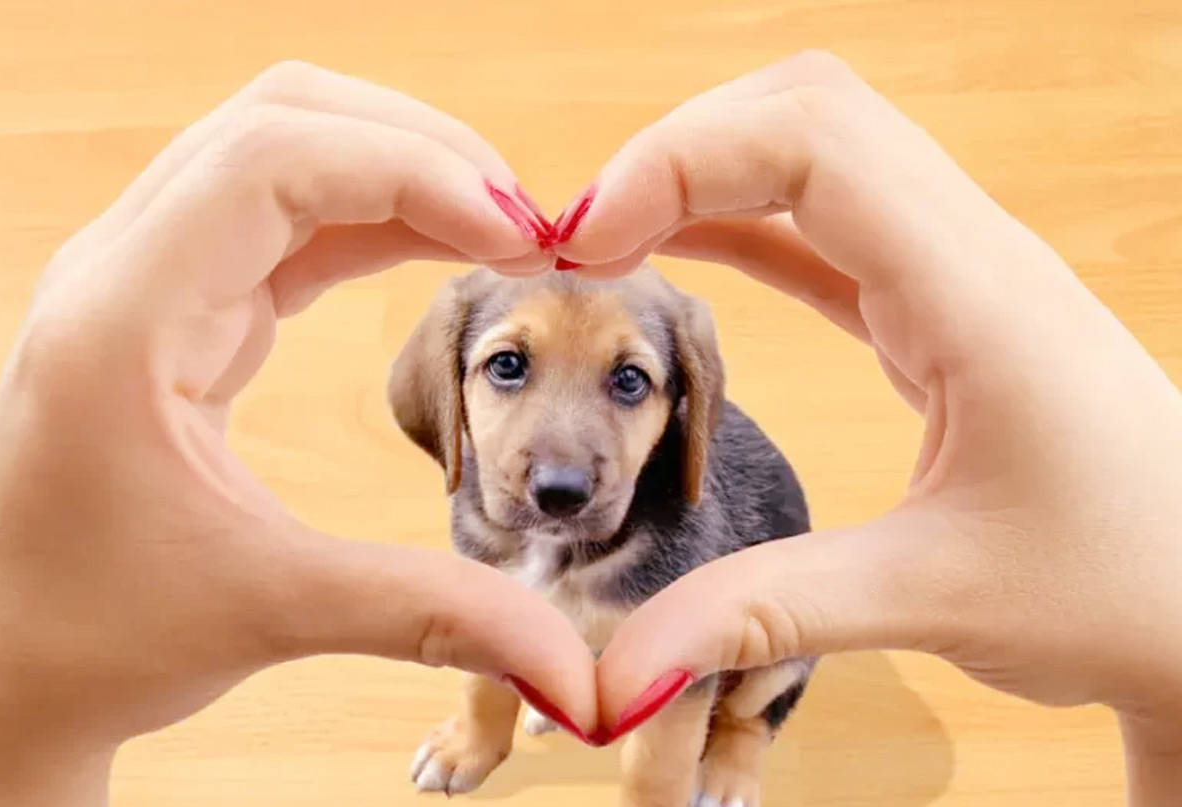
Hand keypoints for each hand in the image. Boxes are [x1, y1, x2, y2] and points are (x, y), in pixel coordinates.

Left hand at [0, 61, 595, 802]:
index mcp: (125, 317)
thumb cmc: (93, 634)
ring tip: (502, 236)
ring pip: (287, 152)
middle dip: (420, 151)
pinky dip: (376, 218)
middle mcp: (127, 269)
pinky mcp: (182, 306)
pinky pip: (289, 217)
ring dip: (402, 174)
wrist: (5, 660)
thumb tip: (568, 664)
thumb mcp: (267, 612)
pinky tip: (442, 252)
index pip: (273, 160)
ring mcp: (151, 277)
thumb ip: (427, 614)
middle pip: (283, 118)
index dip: (413, 173)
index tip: (520, 240)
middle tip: (526, 227)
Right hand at [548, 53, 1181, 747]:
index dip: (678, 160)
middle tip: (582, 238)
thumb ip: (765, 612)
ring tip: (610, 241)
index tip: (585, 242)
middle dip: (678, 150)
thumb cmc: (1123, 593)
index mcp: (980, 295)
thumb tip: (619, 670)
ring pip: (817, 153)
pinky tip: (681, 248)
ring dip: (706, 175)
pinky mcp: (941, 312)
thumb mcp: (936, 599)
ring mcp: (960, 275)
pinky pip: (826, 228)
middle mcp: (973, 256)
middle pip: (808, 112)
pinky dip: (741, 221)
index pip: (814, 142)